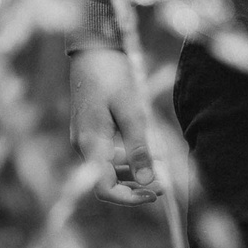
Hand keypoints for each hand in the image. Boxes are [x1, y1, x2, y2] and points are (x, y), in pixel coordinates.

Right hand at [69, 44, 160, 205]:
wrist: (91, 50)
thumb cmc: (111, 76)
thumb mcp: (131, 111)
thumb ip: (139, 148)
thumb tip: (149, 181)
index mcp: (90, 143)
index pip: (104, 188)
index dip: (128, 198)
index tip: (154, 194)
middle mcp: (84, 145)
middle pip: (108, 181)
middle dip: (136, 186)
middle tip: (163, 184)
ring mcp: (86, 138)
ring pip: (110, 169)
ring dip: (133, 172)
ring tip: (160, 167)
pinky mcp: (92, 130)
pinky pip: (109, 153)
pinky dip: (127, 157)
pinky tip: (147, 149)